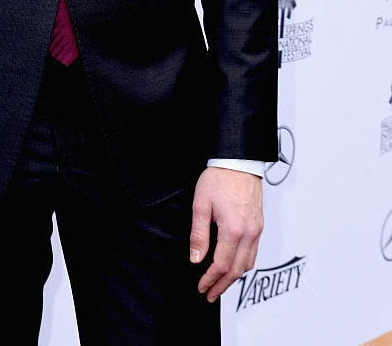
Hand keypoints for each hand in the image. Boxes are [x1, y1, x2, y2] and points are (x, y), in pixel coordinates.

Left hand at [189, 168, 262, 302]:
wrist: (239, 161)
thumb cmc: (219, 179)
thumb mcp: (201, 204)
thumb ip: (199, 234)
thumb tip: (196, 259)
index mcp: (233, 230)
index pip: (221, 265)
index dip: (210, 279)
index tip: (201, 287)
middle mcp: (249, 233)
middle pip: (236, 270)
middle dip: (222, 285)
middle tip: (210, 293)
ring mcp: (257, 230)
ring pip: (248, 264)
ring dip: (233, 277)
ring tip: (220, 283)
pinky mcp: (259, 225)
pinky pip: (253, 252)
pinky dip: (243, 264)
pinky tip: (233, 264)